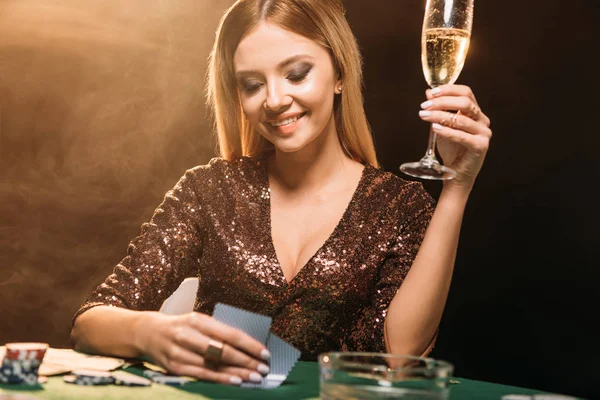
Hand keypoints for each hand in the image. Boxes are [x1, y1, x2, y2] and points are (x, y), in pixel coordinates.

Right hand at [135, 311, 269, 385]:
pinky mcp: (174, 367)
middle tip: (264, 368)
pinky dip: (220, 379)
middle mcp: (188, 335)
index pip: (229, 333)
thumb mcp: (198, 321)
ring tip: (255, 377)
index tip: (265, 353)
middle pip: (223, 350)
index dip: (249, 344)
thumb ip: (218, 331)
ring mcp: (179, 352)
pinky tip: (235, 381)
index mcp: (198, 320)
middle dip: (246, 361)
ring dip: (237, 372)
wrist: (147, 332)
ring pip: (214, 365)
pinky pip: (201, 374)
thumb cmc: (181, 326)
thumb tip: (247, 345)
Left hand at [419, 84, 491, 189]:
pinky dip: (447, 131)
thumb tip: (428, 93)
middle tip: (425, 106)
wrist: (457, 174)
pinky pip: (462, 136)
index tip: (431, 93)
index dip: (449, 90)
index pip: (466, 93)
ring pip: (461, 119)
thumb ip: (438, 111)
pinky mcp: (481, 146)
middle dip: (442, 102)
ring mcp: (484, 133)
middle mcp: (482, 120)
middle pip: (465, 103)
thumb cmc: (451, 150)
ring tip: (424, 115)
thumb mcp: (442, 127)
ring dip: (439, 115)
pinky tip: (434, 128)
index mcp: (476, 113)